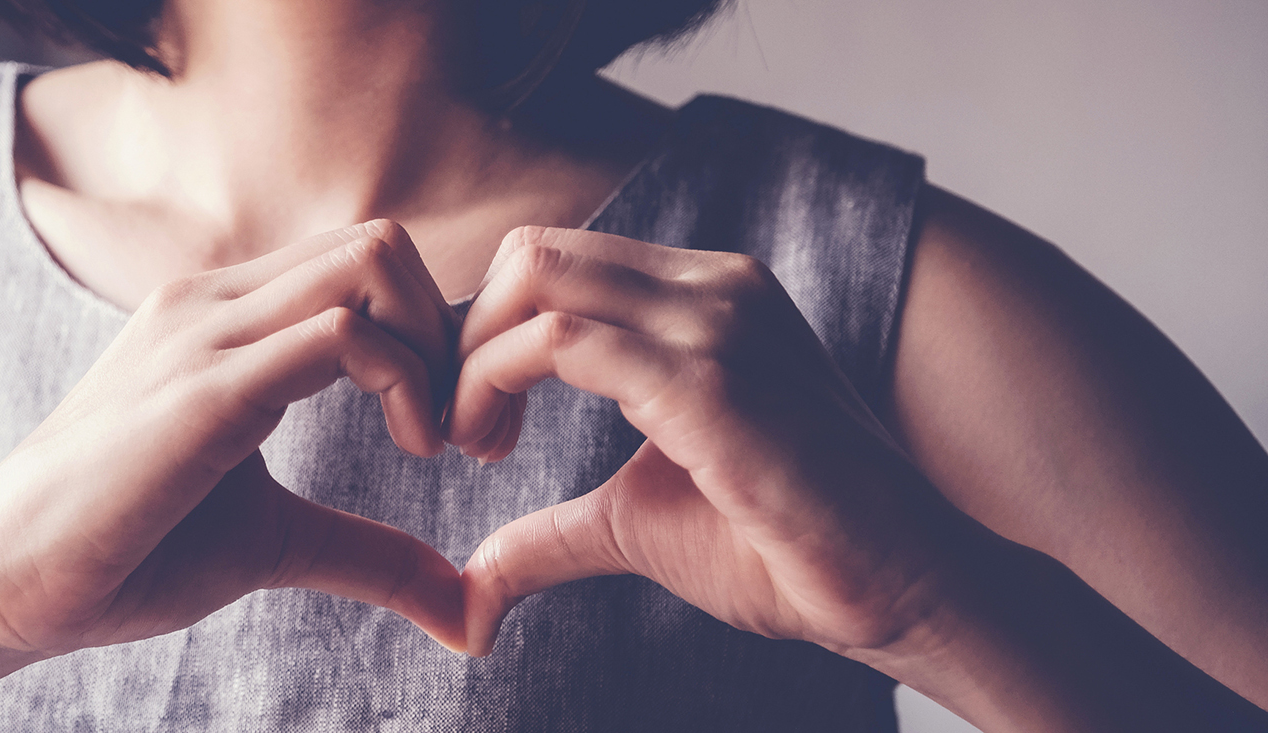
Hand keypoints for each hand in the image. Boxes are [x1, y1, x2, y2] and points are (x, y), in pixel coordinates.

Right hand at [0, 220, 470, 662]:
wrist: (6, 580)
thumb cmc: (125, 551)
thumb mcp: (276, 543)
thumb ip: (370, 553)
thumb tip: (469, 610)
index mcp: (222, 317)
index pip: (361, 263)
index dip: (434, 337)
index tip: (455, 433)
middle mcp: (212, 301)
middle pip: (380, 242)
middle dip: (453, 332)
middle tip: (466, 434)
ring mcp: (205, 333)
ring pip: (370, 263)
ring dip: (438, 351)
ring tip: (440, 443)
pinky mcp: (204, 388)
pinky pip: (340, 334)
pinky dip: (406, 382)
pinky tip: (412, 450)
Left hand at [450, 226, 970, 656]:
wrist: (902, 586)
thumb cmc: (784, 549)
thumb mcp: (637, 522)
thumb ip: (552, 531)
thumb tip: (474, 583)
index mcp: (704, 296)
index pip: (555, 262)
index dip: (488, 333)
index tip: (475, 424)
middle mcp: (713, 286)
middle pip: (532, 252)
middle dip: (466, 336)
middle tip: (464, 432)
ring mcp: (717, 322)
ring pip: (537, 278)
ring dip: (473, 361)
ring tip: (478, 446)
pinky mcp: (710, 380)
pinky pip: (563, 342)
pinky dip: (495, 383)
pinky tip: (497, 452)